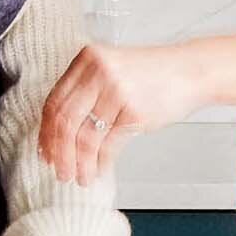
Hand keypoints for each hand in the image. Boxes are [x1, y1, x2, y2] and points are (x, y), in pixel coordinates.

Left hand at [38, 41, 210, 184]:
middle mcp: (98, 72)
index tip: (44, 151)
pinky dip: (101, 162)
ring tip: (80, 177)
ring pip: (85, 137)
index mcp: (87, 58)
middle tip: (59, 171)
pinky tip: (99, 170)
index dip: (46, 132)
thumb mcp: (112, 69)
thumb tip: (58, 132)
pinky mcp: (134, 111)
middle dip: (59, 152)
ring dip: (80, 163)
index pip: (54, 101)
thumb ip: (85, 90)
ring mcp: (116, 91)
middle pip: (65, 121)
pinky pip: (108, 145)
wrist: (190, 71)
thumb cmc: (152, 74)